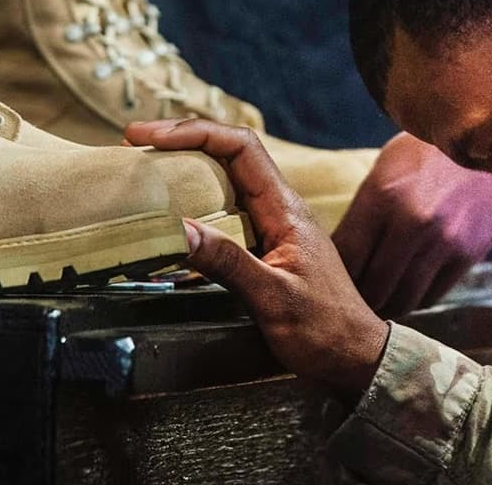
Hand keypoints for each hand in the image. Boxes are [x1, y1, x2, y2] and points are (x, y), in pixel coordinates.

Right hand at [124, 119, 390, 395]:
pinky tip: (173, 207)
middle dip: (183, 139)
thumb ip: (228, 262)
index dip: (194, 133)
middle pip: (230, 152)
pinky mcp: (266, 242)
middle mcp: (280, 207)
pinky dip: (195, 196)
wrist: (354, 357)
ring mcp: (274, 223)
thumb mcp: (273, 298)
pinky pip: (227, 205)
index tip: (151, 137)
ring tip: (147, 165)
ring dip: (187, 164)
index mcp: (286, 210)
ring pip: (227, 176)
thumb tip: (179, 227)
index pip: (240, 146)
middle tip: (137, 144)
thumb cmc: (324, 331)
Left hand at [333, 132, 491, 316]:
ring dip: (387, 306)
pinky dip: (416, 299)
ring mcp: (444, 241)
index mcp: (382, 195)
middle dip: (358, 299)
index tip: (332, 280)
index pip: (347, 256)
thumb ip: (364, 211)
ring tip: (377, 302)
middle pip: (372, 286)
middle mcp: (412, 222)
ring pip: (403, 298)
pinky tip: (408, 291)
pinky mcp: (469, 254)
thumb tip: (338, 254)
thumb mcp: (386, 168)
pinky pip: (433, 294)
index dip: (336, 276)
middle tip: (351, 301)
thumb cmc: (428, 154)